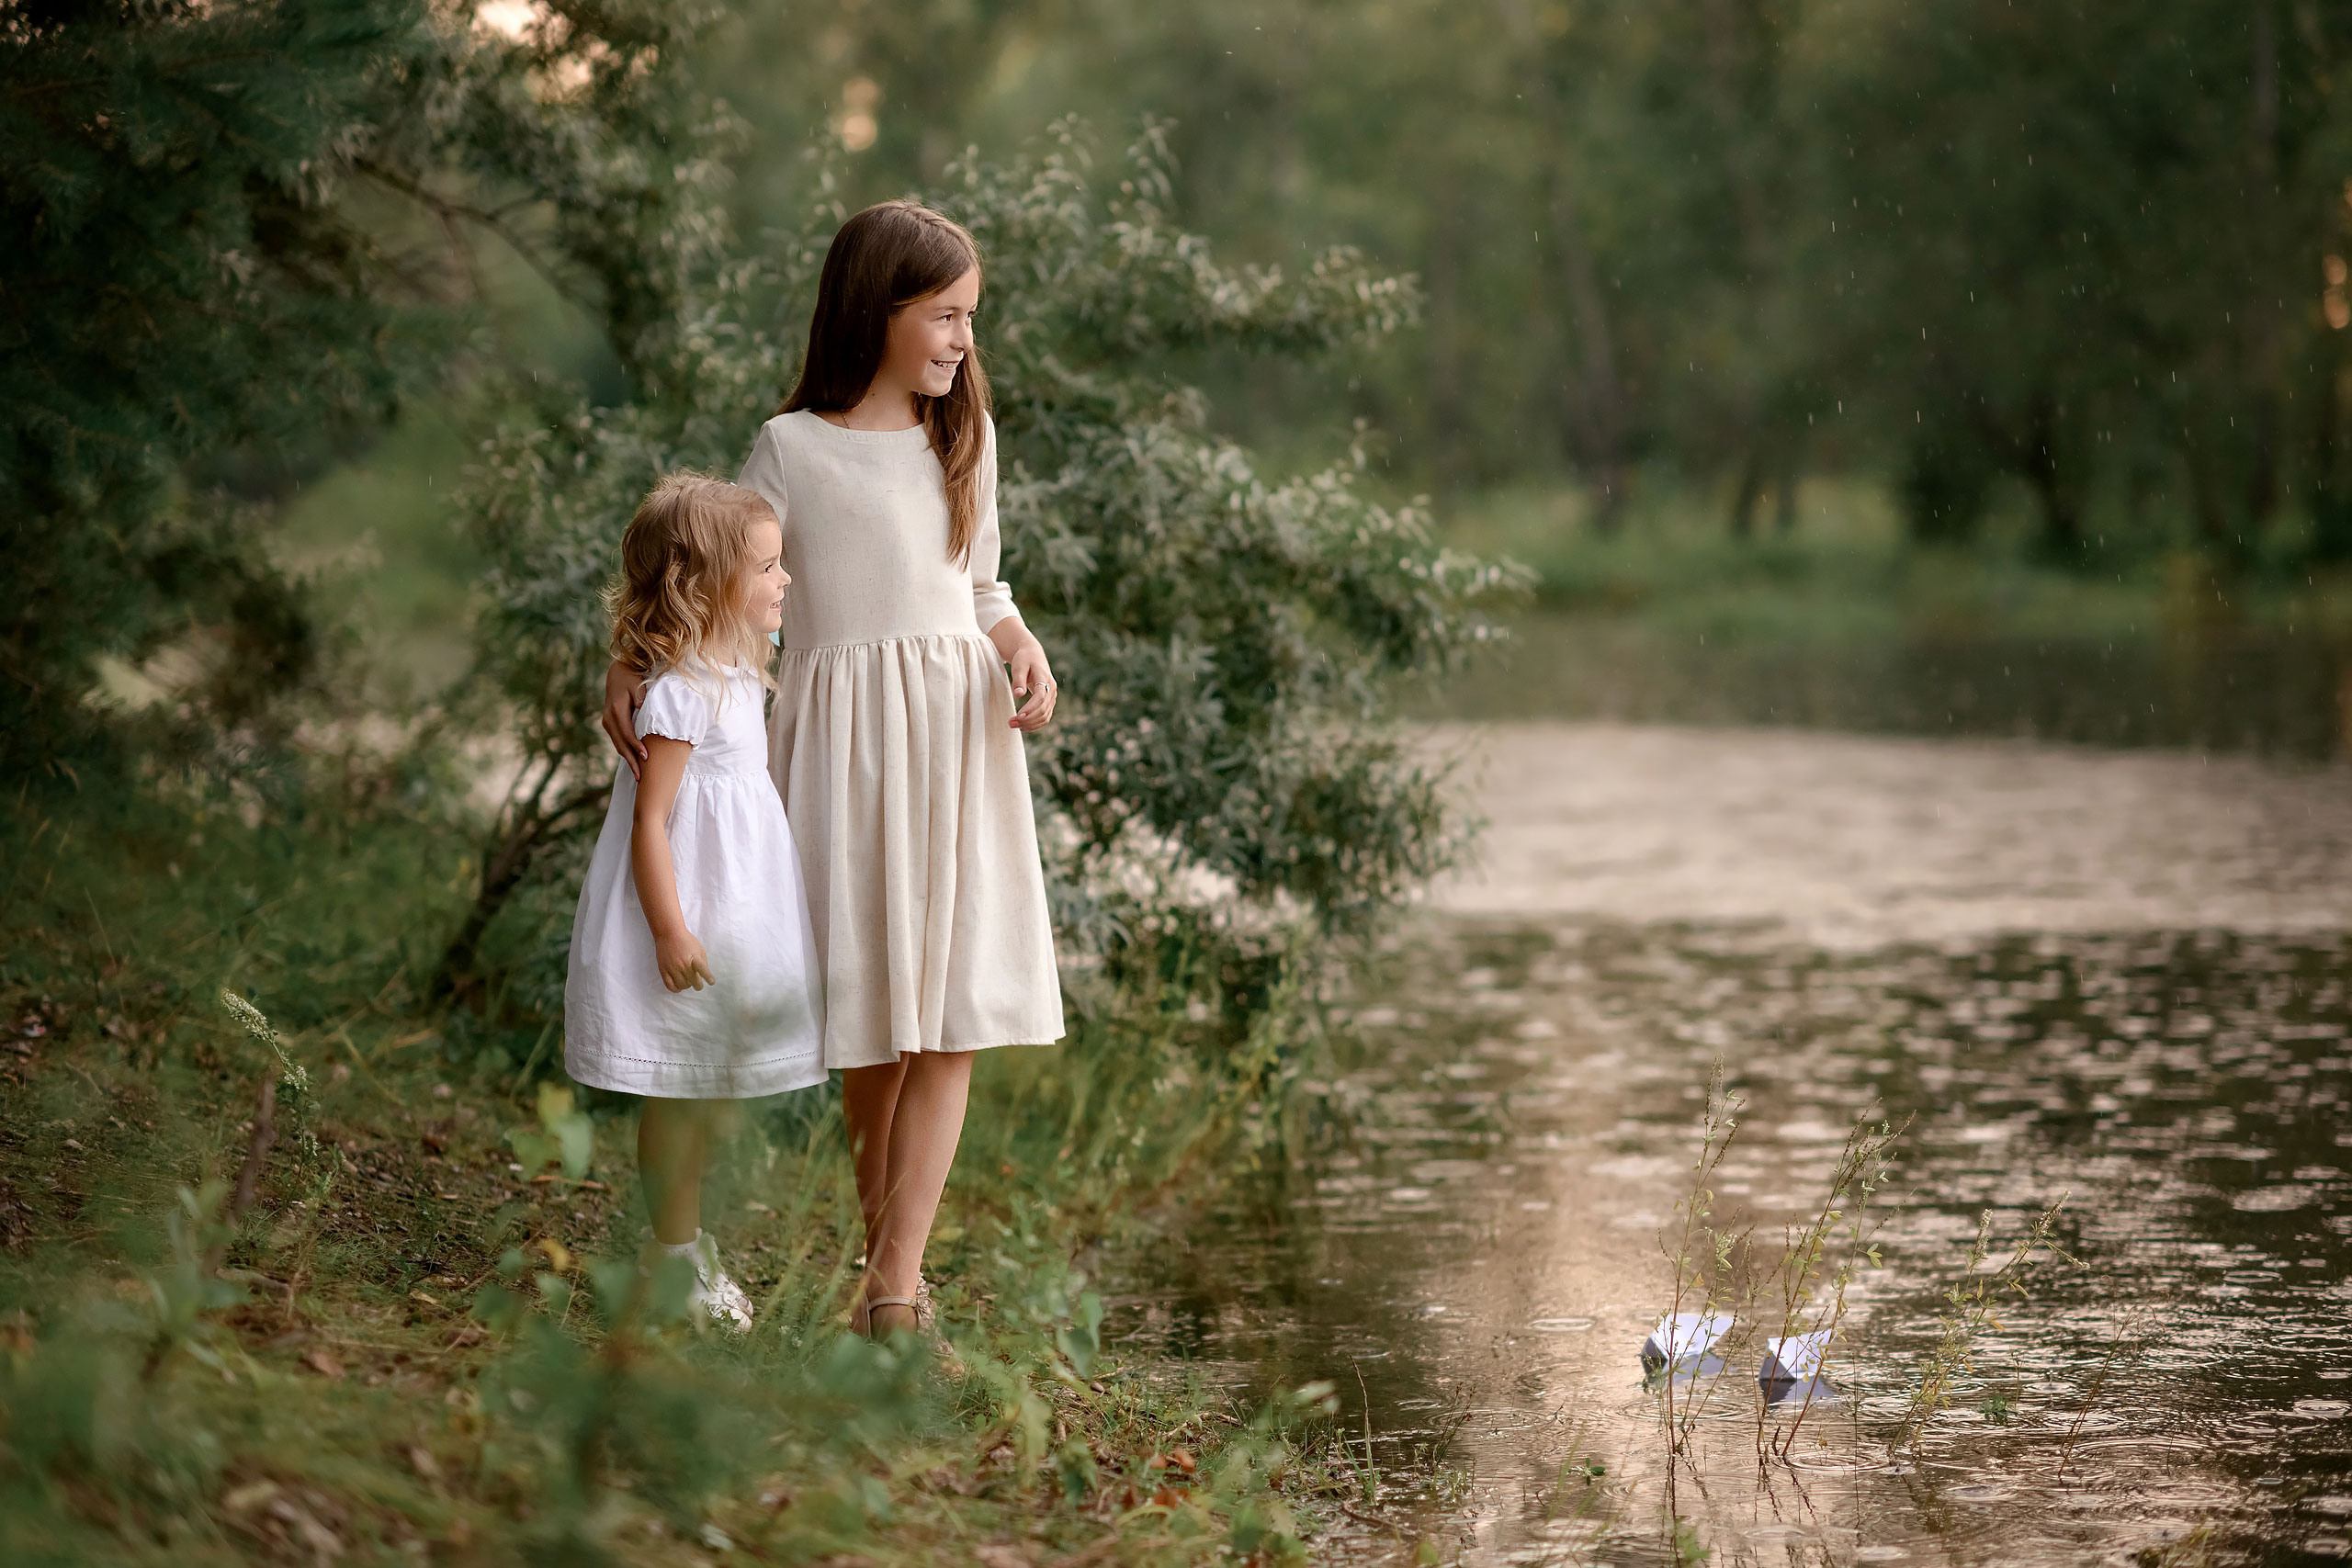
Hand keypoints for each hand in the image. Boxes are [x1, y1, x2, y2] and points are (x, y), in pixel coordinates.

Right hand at [603, 662, 648, 777]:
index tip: (646, 757)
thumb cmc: (632, 678)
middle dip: (631, 761)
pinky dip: (625, 752)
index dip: (636, 746)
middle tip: (641, 777)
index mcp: (616, 710)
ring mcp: (607, 722)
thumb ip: (641, 698)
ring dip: (627, 760)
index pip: (627, 733)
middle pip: (620, 744)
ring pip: (618, 745)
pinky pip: (617, 741)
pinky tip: (633, 762)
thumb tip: (645, 710)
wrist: (618, 673)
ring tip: (638, 775)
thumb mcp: (637, 685)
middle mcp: (608, 718)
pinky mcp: (609, 723)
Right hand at [654, 930, 712, 992]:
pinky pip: (670, 986)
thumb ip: (703, 962)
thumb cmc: (686, 941)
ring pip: (682, 985)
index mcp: (694, 958)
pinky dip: (676, 989)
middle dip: (698, 986)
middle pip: (694, 982)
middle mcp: (683, 964)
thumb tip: (704, 976)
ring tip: (688, 982)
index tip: (711, 982)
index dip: (708, 978)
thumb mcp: (699, 949)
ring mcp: (673, 968)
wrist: (669, 934)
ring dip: (687, 986)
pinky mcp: (663, 970)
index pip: (703, 971)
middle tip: (699, 985)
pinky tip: (679, 987)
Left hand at [1002, 637, 1057, 731]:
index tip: (1018, 715)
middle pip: (1043, 709)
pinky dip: (1035, 724)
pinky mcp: (1049, 702)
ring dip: (1030, 724)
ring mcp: (1052, 696)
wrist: (1033, 655)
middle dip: (1027, 719)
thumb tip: (1018, 695)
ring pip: (1045, 716)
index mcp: (1045, 678)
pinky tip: (1023, 727)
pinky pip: (1045, 716)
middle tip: (1010, 722)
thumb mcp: (1019, 666)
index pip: (1040, 697)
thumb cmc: (1024, 659)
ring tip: (1013, 725)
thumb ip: (1018, 680)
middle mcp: (1052, 689)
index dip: (1030, 708)